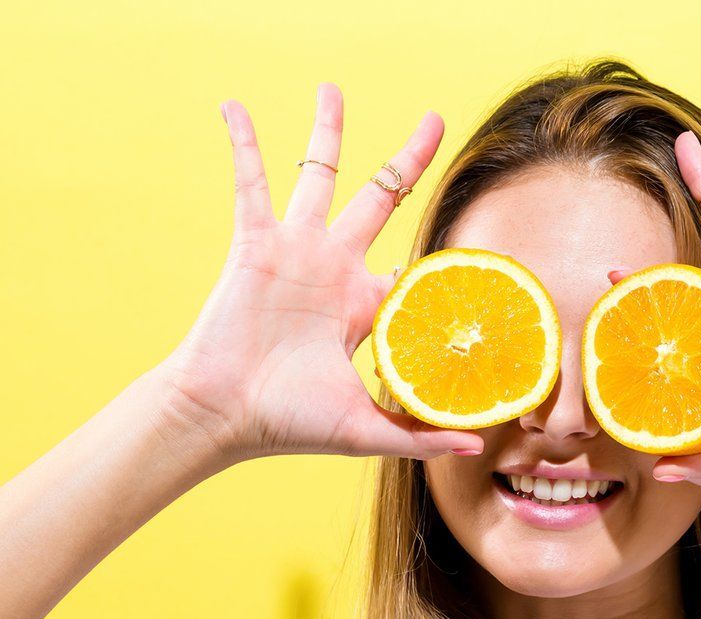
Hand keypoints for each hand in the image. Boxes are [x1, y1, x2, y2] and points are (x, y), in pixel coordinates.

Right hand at [159, 83, 486, 462]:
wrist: (225, 413)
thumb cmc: (288, 423)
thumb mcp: (365, 429)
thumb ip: (419, 434)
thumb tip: (475, 448)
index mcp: (360, 306)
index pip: (407, 268)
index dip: (433, 256)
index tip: (467, 245)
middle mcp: (332, 268)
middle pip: (379, 197)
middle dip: (408, 159)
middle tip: (434, 119)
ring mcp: (294, 250)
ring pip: (318, 172)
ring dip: (327, 129)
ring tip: (333, 88)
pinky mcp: (255, 242)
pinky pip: (250, 180)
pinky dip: (242, 142)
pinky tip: (232, 106)